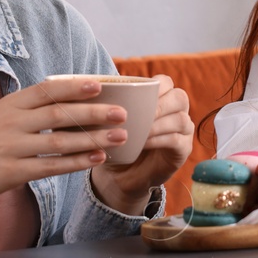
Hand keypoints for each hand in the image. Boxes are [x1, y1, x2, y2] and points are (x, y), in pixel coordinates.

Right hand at [0, 76, 131, 208]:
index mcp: (9, 105)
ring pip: (60, 141)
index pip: (47, 90)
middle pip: (59, 114)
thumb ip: (29, 109)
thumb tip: (69, 99)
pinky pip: (51, 166)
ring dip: (93, 138)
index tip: (101, 84)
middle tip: (122, 113)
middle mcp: (11, 123)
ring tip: (119, 136)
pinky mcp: (13, 172)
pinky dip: (76, 162)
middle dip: (94, 112)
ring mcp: (11, 148)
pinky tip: (96, 159)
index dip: (74, 87)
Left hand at [89, 74, 192, 214]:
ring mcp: (183, 131)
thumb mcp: (102, 119)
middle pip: (179, 97)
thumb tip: (74, 84)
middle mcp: (176, 111)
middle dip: (159, 104)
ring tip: (138, 131)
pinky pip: (177, 140)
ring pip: (180, 119)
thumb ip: (98, 101)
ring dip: (158, 123)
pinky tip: (143, 143)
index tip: (132, 95)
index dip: (154, 85)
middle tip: (137, 114)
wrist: (117, 175)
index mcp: (159, 97)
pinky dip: (160, 140)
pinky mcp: (183, 150)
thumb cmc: (110, 141)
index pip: (165, 82)